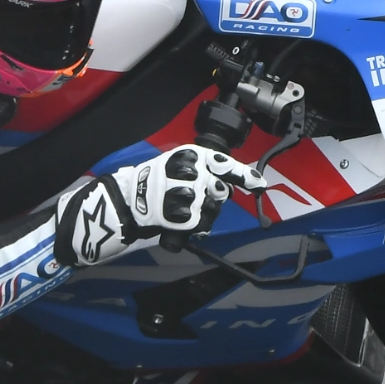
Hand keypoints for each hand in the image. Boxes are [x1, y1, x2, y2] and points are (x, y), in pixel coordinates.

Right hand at [55, 144, 263, 266]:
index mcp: (190, 156)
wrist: (125, 202)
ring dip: (200, 215)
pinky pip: (199, 225)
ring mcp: (188, 194)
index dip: (245, 175)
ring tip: (178, 211)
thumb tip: (230, 186)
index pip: (224, 164)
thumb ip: (203, 173)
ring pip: (211, 210)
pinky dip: (190, 227)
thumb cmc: (151, 184)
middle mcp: (191, 172)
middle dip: (213, 200)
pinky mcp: (182, 215)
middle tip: (191, 200)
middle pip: (221, 192)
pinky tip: (174, 222)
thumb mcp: (176, 168)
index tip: (259, 184)